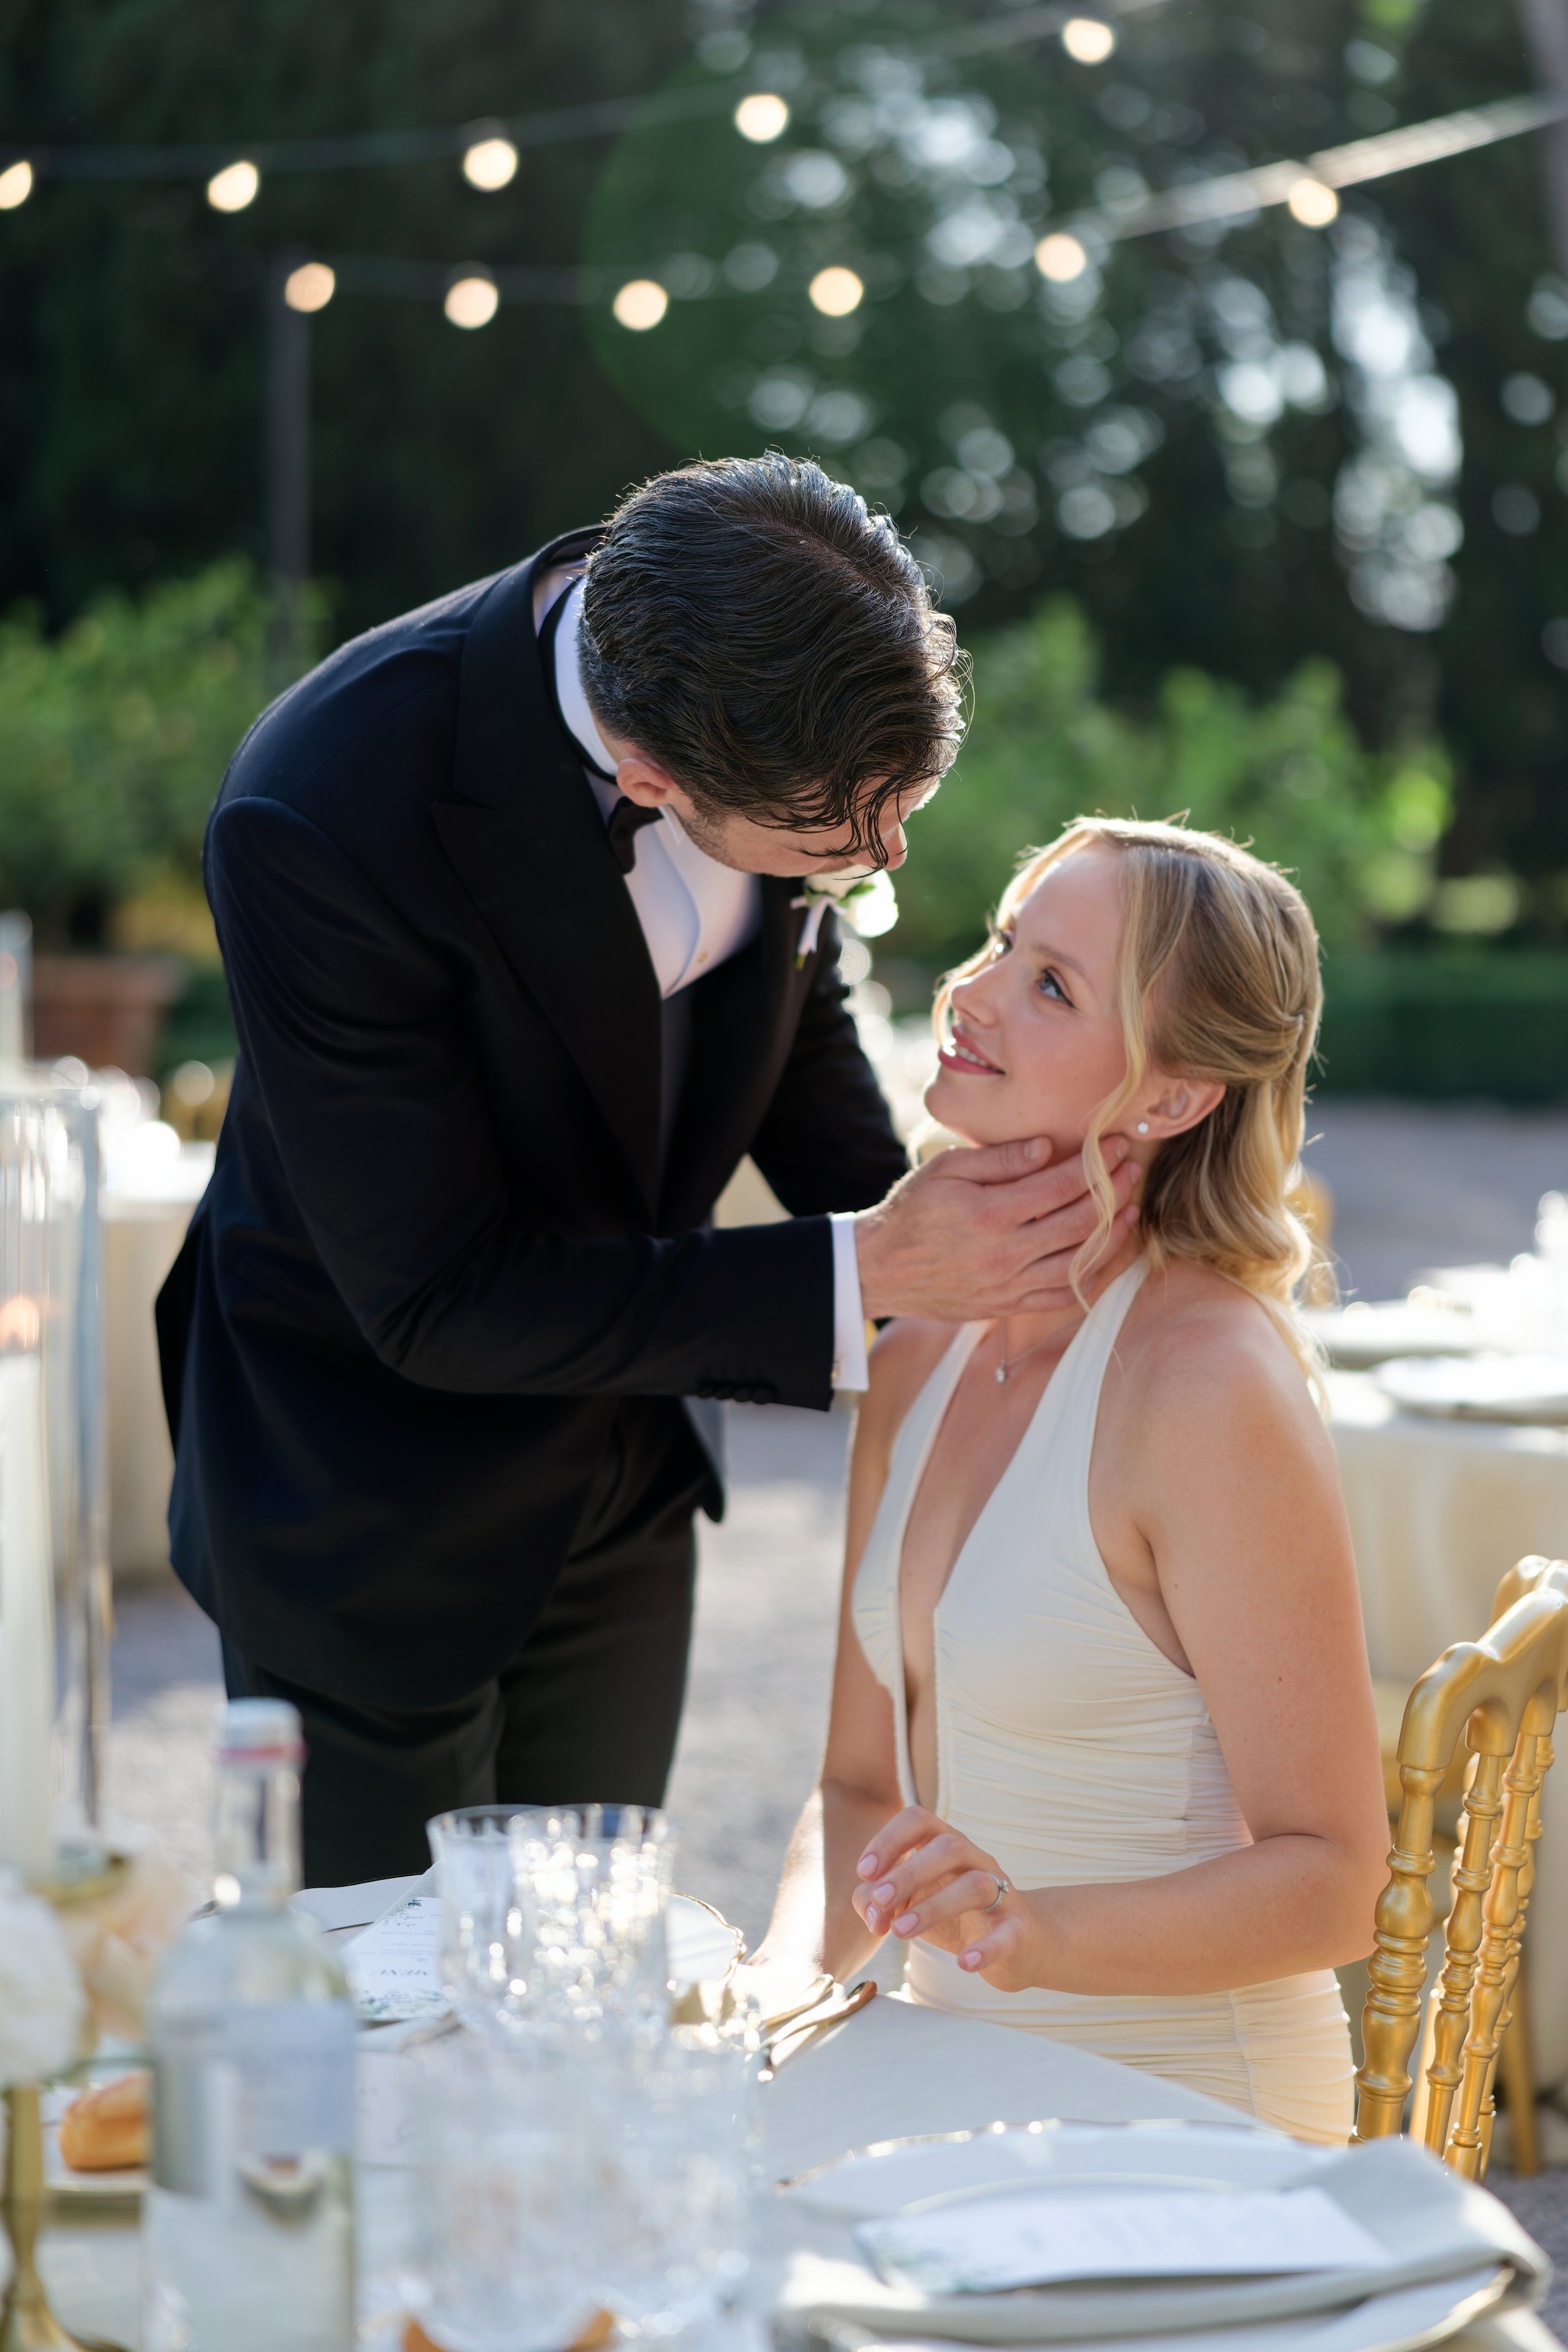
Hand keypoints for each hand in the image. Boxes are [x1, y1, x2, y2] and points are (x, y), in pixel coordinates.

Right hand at [853, 1137, 1138, 1323]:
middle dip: (1115, 1192)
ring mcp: (1010, 1285)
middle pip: (1081, 1223)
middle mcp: (1005, 1254)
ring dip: (1114, 1236)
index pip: (1062, 1185)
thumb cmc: (912, 1212)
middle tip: (1132, 1168)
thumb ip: (997, 1159)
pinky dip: (1094, 1277)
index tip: (1116, 1143)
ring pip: (1080, 1263)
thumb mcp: (945, 1170)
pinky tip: (1109, 1255)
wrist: (881, 1269)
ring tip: (1133, 1209)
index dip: (1097, 1162)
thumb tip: (1046, 1146)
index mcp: (990, 1214)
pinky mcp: (1009, 1305)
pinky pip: (1064, 1297)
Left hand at [853, 1805, 1038, 1991]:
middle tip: (880, 1901)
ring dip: (934, 1907)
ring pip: (976, 1885)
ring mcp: (1002, 1892)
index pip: (919, 1820)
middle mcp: (976, 1860)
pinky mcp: (1019, 1929)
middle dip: (909, 1873)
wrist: (1016, 1945)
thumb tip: (871, 1914)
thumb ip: (877, 1903)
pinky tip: (965, 1962)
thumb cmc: (954, 1916)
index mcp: (946, 1846)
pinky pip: (1008, 1933)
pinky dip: (987, 1947)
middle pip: (948, 1846)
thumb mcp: (910, 1903)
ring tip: (900, 1931)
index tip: (864, 1872)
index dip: (888, 1839)